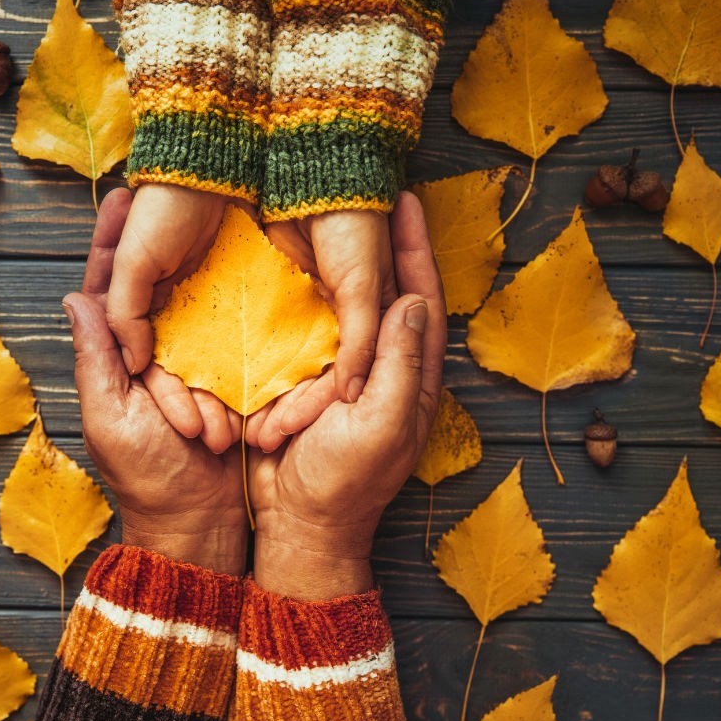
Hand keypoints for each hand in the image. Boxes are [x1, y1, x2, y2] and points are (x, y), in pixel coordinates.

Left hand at [68, 189, 247, 573]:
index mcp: (113, 361)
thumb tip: (73, 297)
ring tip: (206, 209)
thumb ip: (96, 360)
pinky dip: (233, 304)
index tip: (121, 194)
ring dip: (196, 264)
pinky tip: (246, 260)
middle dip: (153, 234)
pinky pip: (228, 335)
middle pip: (150, 283)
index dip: (111, 241)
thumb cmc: (149, 479)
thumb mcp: (113, 418)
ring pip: (190, 304)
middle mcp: (149, 354)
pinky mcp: (226, 379)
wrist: (201, 528)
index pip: (107, 289)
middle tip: (166, 184)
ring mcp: (189, 365)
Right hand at [248, 192, 445, 598]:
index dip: (416, 250)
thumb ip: (401, 365)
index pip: (422, 299)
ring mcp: (349, 376)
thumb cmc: (344, 484)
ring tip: (335, 218)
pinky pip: (316, 329)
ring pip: (354, 307)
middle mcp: (386, 369)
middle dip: (386, 243)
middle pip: (391, 292)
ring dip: (349, 263)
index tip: (406, 202)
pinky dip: (313, 297)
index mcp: (413, 377)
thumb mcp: (380, 424)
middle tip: (374, 194)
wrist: (299, 526)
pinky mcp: (312, 382)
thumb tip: (414, 301)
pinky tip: (298, 267)